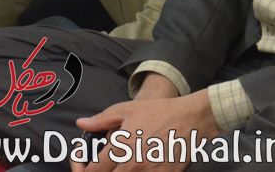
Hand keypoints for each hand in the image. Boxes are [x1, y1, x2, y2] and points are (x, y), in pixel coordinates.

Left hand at [73, 88, 219, 171]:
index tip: (86, 162)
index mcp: (120, 148)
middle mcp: (132, 165)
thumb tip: (81, 124)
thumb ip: (101, 120)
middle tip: (104, 164)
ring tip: (123, 164)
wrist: (193, 118)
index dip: (81, 168)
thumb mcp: (127, 109)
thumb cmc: (160, 111)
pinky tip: (141, 166)